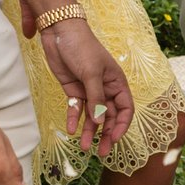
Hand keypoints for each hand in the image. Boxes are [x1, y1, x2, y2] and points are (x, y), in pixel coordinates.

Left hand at [36, 15, 135, 157]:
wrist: (59, 31)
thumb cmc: (82, 47)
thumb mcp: (91, 73)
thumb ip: (96, 99)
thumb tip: (100, 123)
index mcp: (117, 83)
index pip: (125, 109)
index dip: (121, 125)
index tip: (113, 139)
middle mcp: (105, 89)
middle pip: (108, 117)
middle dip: (105, 135)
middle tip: (100, 152)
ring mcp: (89, 90)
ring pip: (92, 117)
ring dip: (89, 131)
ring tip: (83, 147)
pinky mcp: (74, 90)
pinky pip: (76, 109)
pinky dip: (73, 120)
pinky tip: (71, 131)